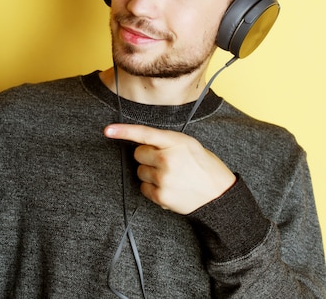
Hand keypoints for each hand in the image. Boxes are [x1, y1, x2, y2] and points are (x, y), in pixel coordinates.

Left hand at [104, 123, 235, 214]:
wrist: (219, 193)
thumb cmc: (202, 165)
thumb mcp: (188, 144)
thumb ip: (165, 141)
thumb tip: (141, 143)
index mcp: (175, 142)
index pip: (144, 134)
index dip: (123, 131)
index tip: (107, 130)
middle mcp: (167, 159)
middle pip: (138, 154)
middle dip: (147, 157)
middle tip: (165, 162)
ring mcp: (163, 179)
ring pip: (140, 172)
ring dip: (150, 173)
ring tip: (171, 176)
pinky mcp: (161, 196)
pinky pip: (144, 188)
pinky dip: (152, 188)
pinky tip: (169, 187)